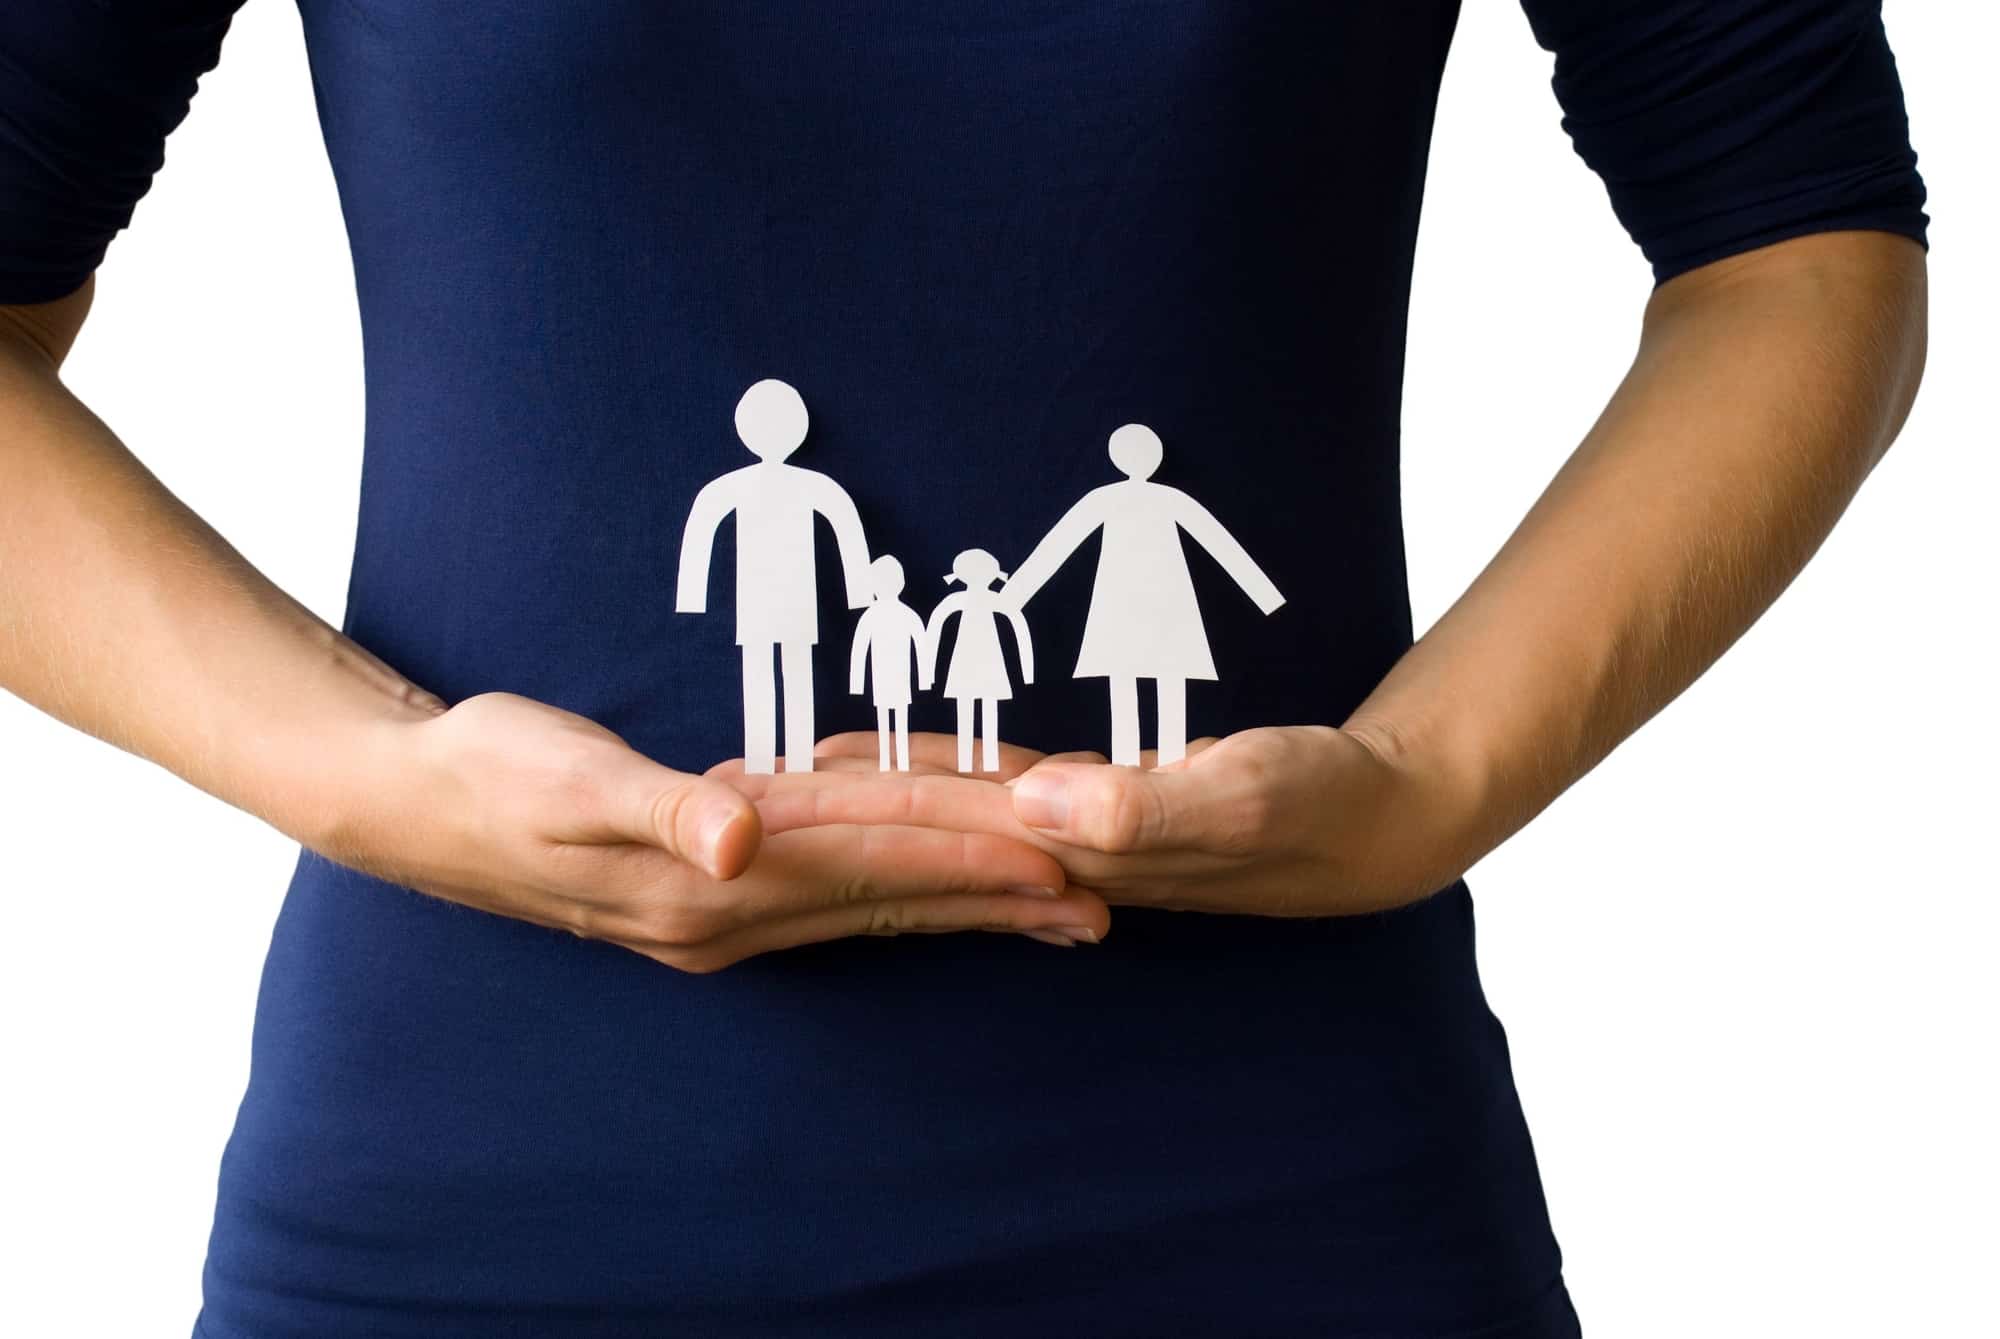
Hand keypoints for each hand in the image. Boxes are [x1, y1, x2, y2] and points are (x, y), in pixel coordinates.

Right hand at [318, 693, 1104, 969]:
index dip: (967, 858)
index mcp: (713, 877)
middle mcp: (731, 909)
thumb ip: (661, 806)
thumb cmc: (493, 775)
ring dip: (963, 910)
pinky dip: (897, 899)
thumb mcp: (567, 778)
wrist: (415, 804)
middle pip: (893, 902)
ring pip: (872, 910)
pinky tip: (929, 899)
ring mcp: (722, 912)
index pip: (873, 863)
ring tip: (1048, 912)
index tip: (1059, 859)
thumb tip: (735, 843)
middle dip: (998, 901)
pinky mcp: (708, 895)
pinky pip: (830, 901)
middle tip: (1103, 908)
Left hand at [771, 726, 1475, 916]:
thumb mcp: (1249, 793)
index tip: (731, 801)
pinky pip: (991, 790)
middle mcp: (1054, 854)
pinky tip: (904, 771)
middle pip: (907, 833)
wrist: (1387, 820)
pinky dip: (937, 779)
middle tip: (708, 789)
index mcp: (1072, 852)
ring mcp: (1072, 833)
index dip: (826, 816)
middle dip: (810, 815)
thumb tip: (1042, 811)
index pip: (922, 834)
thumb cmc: (1329, 803)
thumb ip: (1148, 806)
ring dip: (857, 804)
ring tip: (774, 783)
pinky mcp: (1098, 805)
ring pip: (936, 814)